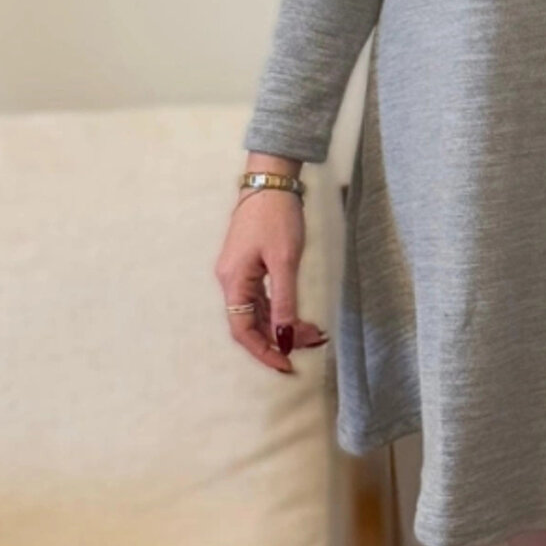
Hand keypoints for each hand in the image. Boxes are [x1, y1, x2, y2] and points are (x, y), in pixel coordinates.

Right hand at [214, 188, 328, 373]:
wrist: (271, 180)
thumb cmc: (276, 216)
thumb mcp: (284, 261)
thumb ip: (284, 301)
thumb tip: (284, 336)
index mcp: (234, 281)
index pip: (243, 331)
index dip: (263, 351)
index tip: (287, 365)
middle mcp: (232, 281)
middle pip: (253, 324)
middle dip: (281, 339)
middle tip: (312, 344)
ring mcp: (240, 274)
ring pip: (260, 313)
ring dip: (285, 326)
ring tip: (314, 333)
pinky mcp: (251, 266)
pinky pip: (264, 298)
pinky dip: (283, 310)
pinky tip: (302, 318)